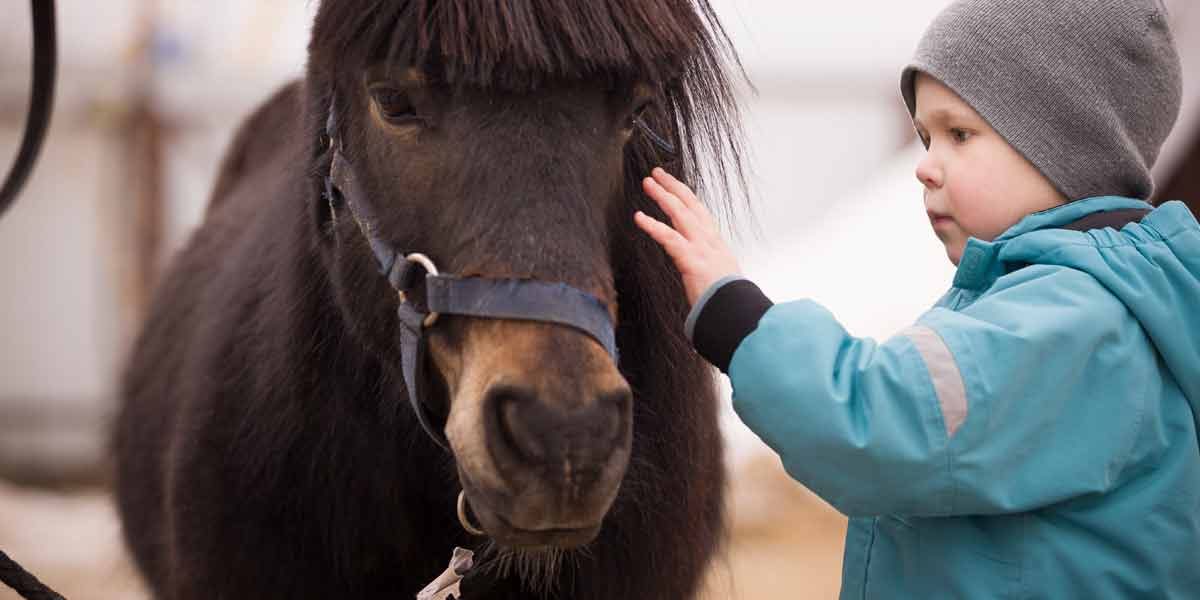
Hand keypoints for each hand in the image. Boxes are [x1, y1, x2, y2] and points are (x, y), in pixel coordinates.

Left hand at [634, 168, 740, 306]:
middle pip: (690, 205)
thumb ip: (709, 270)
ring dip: (662, 196)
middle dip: (673, 186)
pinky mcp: (692, 260)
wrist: (736, 313)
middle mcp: (710, 241)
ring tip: (647, 183)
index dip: (686, 196)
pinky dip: (653, 226)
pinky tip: (639, 217)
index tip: (674, 185)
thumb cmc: (728, 301)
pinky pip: (669, 238)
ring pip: (680, 214)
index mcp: (716, 245)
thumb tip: (703, 273)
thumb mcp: (721, 279)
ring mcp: (702, 249)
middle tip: (656, 173)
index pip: (700, 212)